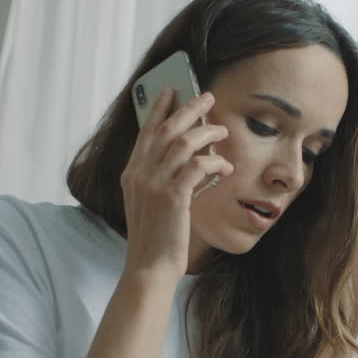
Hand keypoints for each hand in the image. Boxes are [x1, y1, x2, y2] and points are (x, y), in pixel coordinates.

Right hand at [120, 87, 232, 279]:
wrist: (149, 266)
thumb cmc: (154, 238)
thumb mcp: (149, 203)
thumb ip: (158, 179)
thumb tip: (186, 160)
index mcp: (132, 174)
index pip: (146, 132)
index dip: (158, 108)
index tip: (170, 90)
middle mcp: (140, 174)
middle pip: (166, 129)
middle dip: (188, 109)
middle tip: (206, 97)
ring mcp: (154, 184)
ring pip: (184, 143)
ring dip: (207, 133)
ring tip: (222, 131)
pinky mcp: (173, 197)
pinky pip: (197, 167)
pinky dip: (214, 163)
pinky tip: (225, 168)